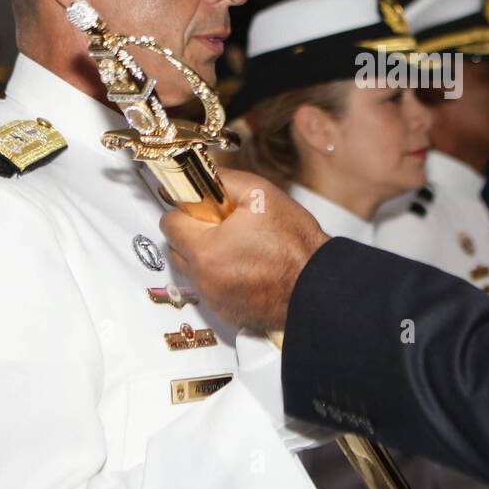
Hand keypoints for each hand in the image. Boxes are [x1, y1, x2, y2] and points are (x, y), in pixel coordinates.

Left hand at [159, 169, 329, 332]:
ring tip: (242, 247)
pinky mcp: (227, 312)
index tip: (205, 208)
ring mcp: (215, 299)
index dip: (189, 210)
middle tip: (226, 226)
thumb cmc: (295, 244)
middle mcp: (204, 279)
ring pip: (195, 270)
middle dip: (195, 234)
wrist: (318, 285)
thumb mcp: (260, 194)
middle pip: (178, 248)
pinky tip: (249, 267)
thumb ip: (223, 180)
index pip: (169, 223)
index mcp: (205, 249)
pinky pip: (212, 289)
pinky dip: (223, 277)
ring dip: (209, 257)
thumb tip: (200, 176)